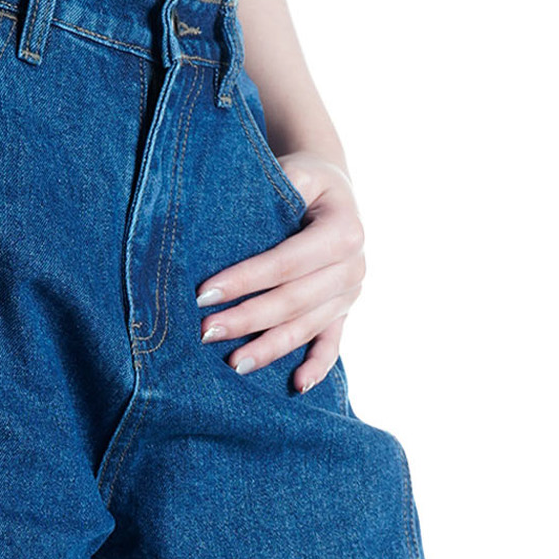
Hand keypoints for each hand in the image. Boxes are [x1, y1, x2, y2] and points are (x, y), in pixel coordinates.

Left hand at [196, 152, 365, 392]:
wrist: (334, 191)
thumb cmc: (307, 180)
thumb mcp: (298, 171)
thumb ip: (279, 189)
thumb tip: (230, 214)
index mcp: (345, 232)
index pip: (286, 263)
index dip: (245, 280)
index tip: (204, 293)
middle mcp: (353, 268)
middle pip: (293, 302)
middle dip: (248, 319)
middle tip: (206, 331)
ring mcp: (350, 295)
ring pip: (306, 329)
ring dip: (268, 348)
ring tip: (231, 363)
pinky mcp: (344, 314)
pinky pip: (331, 346)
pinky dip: (317, 368)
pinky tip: (296, 387)